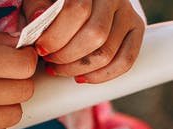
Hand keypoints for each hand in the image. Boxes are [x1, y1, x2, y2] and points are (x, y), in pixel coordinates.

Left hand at [21, 0, 144, 82]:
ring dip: (79, 68)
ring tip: (60, 69)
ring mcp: (127, 12)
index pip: (77, 10)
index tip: (40, 48)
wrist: (84, 2)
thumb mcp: (43, 0)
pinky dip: (102, 75)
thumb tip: (38, 17)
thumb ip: (36, 6)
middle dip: (67, 56)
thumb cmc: (56, 3)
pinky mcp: (136, 28)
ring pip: (107, 51)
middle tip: (50, 61)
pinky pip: (126, 60)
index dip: (56, 35)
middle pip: (95, 35)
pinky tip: (81, 77)